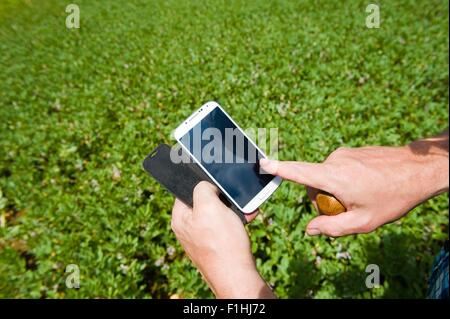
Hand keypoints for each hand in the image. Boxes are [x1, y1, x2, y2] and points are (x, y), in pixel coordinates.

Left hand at [171, 181, 274, 297]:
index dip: (201, 185)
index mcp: (180, 219)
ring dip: (233, 209)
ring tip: (244, 210)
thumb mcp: (209, 206)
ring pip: (218, 214)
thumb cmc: (222, 243)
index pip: (185, 192)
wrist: (237, 275)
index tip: (215, 184)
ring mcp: (203, 238)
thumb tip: (205, 185)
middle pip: (204, 203)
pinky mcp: (217, 245)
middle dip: (222, 199)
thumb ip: (203, 189)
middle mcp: (189, 229)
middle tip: (233, 199)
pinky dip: (237, 221)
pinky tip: (246, 220)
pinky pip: (227, 226)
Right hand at [260, 132, 448, 236]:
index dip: (279, 169)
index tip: (262, 162)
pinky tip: (366, 185)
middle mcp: (334, 161)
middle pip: (313, 183)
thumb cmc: (393, 196)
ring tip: (363, 195)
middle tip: (350, 208)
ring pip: (326, 177)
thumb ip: (332, 227)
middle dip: (323, 198)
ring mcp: (343, 154)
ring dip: (336, 189)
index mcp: (334, 177)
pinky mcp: (351, 152)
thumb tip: (310, 229)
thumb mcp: (364, 221)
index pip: (298, 172)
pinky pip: (338, 169)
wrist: (419, 168)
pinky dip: (345, 180)